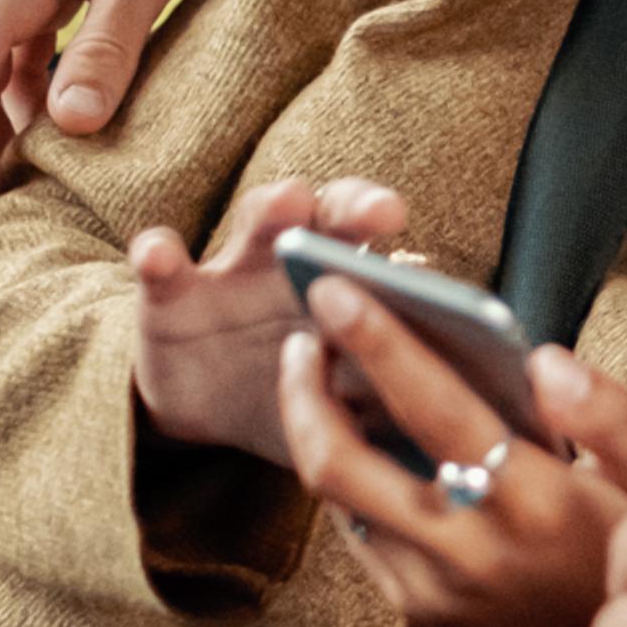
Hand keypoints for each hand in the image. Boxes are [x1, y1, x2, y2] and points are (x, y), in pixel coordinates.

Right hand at [131, 177, 404, 466]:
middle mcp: (302, 265)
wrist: (210, 405)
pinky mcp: (171, 296)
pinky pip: (162, 268)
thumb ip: (395, 399)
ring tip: (291, 203)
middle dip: (356, 207)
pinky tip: (160, 254)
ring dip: (274, 208)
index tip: (427, 271)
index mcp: (353, 288)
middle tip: (383, 212)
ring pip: (256, 223)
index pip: (391, 258)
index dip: (408, 264)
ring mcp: (234, 272)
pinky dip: (159, 255)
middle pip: (333, 218)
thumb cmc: (301, 392)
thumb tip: (468, 423)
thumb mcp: (348, 403)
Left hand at [284, 295, 626, 626]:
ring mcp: (438, 590)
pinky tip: (359, 439)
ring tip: (317, 373)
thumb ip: (612, 417)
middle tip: (302, 330)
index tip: (336, 289)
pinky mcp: (420, 614)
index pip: (438, 412)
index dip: (380, 346)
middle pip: (345, 466)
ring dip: (314, 429)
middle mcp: (476, 551)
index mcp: (542, 504)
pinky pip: (359, 535)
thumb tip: (546, 360)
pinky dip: (349, 479)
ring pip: (338, 502)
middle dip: (305, 388)